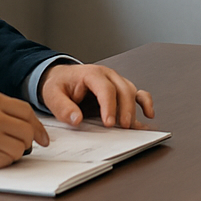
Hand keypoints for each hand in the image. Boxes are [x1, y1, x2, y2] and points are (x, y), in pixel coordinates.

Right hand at [0, 88, 47, 171]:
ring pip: (19, 149)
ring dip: (13, 152)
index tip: (42, 137)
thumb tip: (25, 121)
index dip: (37, 126)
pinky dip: (3, 161)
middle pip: (26, 131)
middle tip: (20, 145)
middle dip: (27, 141)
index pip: (26, 112)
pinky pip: (6, 162)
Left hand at [39, 63, 154, 128]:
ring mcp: (116, 81)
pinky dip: (145, 103)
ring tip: (129, 127)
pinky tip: (148, 114)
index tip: (109, 123)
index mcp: (91, 74)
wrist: (62, 78)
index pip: (106, 89)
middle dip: (125, 110)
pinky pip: (138, 93)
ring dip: (133, 110)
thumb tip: (76, 119)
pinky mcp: (120, 89)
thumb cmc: (59, 85)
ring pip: (132, 92)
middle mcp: (108, 75)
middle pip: (123, 90)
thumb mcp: (52, 95)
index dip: (109, 106)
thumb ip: (63, 107)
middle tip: (123, 127)